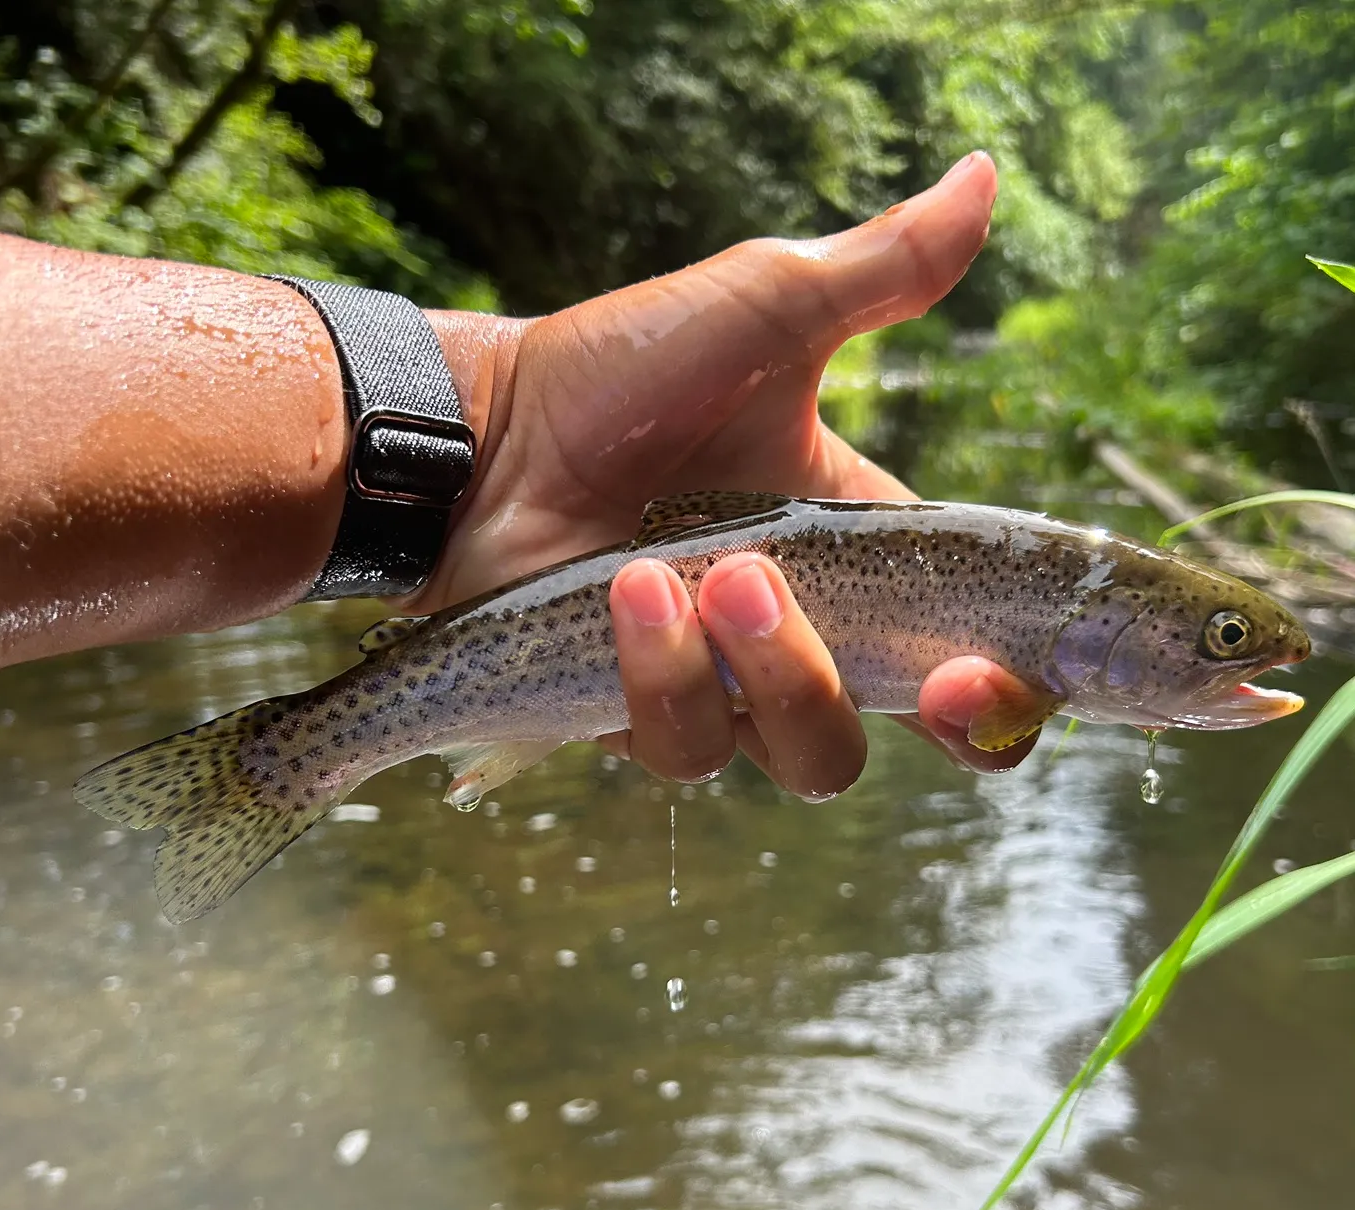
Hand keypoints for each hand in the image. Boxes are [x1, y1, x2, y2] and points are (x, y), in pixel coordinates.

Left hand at [419, 151, 1047, 787]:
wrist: (487, 428)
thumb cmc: (622, 371)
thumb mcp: (764, 311)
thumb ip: (880, 270)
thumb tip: (985, 173)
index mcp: (857, 554)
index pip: (961, 656)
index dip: (1004, 697)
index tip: (991, 674)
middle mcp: (802, 634)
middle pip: (893, 729)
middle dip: (922, 717)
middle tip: (926, 675)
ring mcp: (721, 682)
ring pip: (798, 754)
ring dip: (771, 674)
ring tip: (693, 575)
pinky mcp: (638, 713)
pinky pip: (686, 744)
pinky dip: (663, 676)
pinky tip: (624, 593)